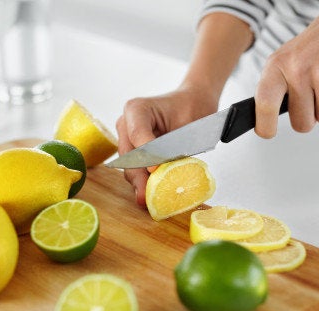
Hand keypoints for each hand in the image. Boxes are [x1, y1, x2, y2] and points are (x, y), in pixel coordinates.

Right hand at [116, 86, 217, 205]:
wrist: (193, 103)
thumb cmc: (192, 108)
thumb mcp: (187, 125)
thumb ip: (175, 147)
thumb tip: (167, 173)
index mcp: (136, 109)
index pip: (137, 134)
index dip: (145, 155)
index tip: (155, 170)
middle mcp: (126, 123)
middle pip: (128, 155)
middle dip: (139, 176)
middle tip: (148, 196)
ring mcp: (127, 138)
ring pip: (128, 166)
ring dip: (140, 182)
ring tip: (153, 199)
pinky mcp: (133, 152)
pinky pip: (135, 169)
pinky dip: (144, 182)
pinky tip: (154, 194)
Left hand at [254, 0, 318, 137]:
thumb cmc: (318, 44)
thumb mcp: (287, 59)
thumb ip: (275, 88)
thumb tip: (263, 121)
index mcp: (277, 66)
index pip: (264, 104)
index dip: (265, 125)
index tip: (267, 133)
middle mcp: (298, 69)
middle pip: (301, 123)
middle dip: (310, 117)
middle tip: (315, 96)